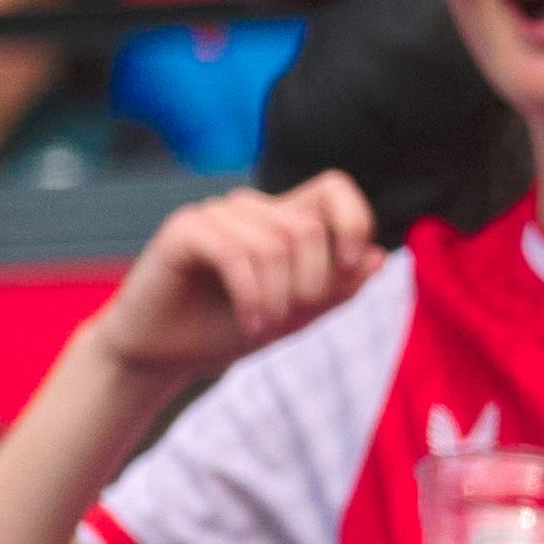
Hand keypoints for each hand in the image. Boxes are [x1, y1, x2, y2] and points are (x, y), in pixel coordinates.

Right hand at [85, 175, 379, 396]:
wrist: (164, 354)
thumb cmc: (228, 330)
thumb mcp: (297, 316)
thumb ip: (339, 288)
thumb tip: (379, 256)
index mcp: (282, 220)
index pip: (334, 188)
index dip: (354, 221)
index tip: (350, 268)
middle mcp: (250, 209)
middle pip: (309, 227)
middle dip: (313, 283)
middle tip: (290, 319)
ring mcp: (214, 215)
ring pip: (276, 243)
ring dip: (280, 297)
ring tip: (266, 327)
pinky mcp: (183, 229)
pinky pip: (235, 254)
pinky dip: (252, 296)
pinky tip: (250, 324)